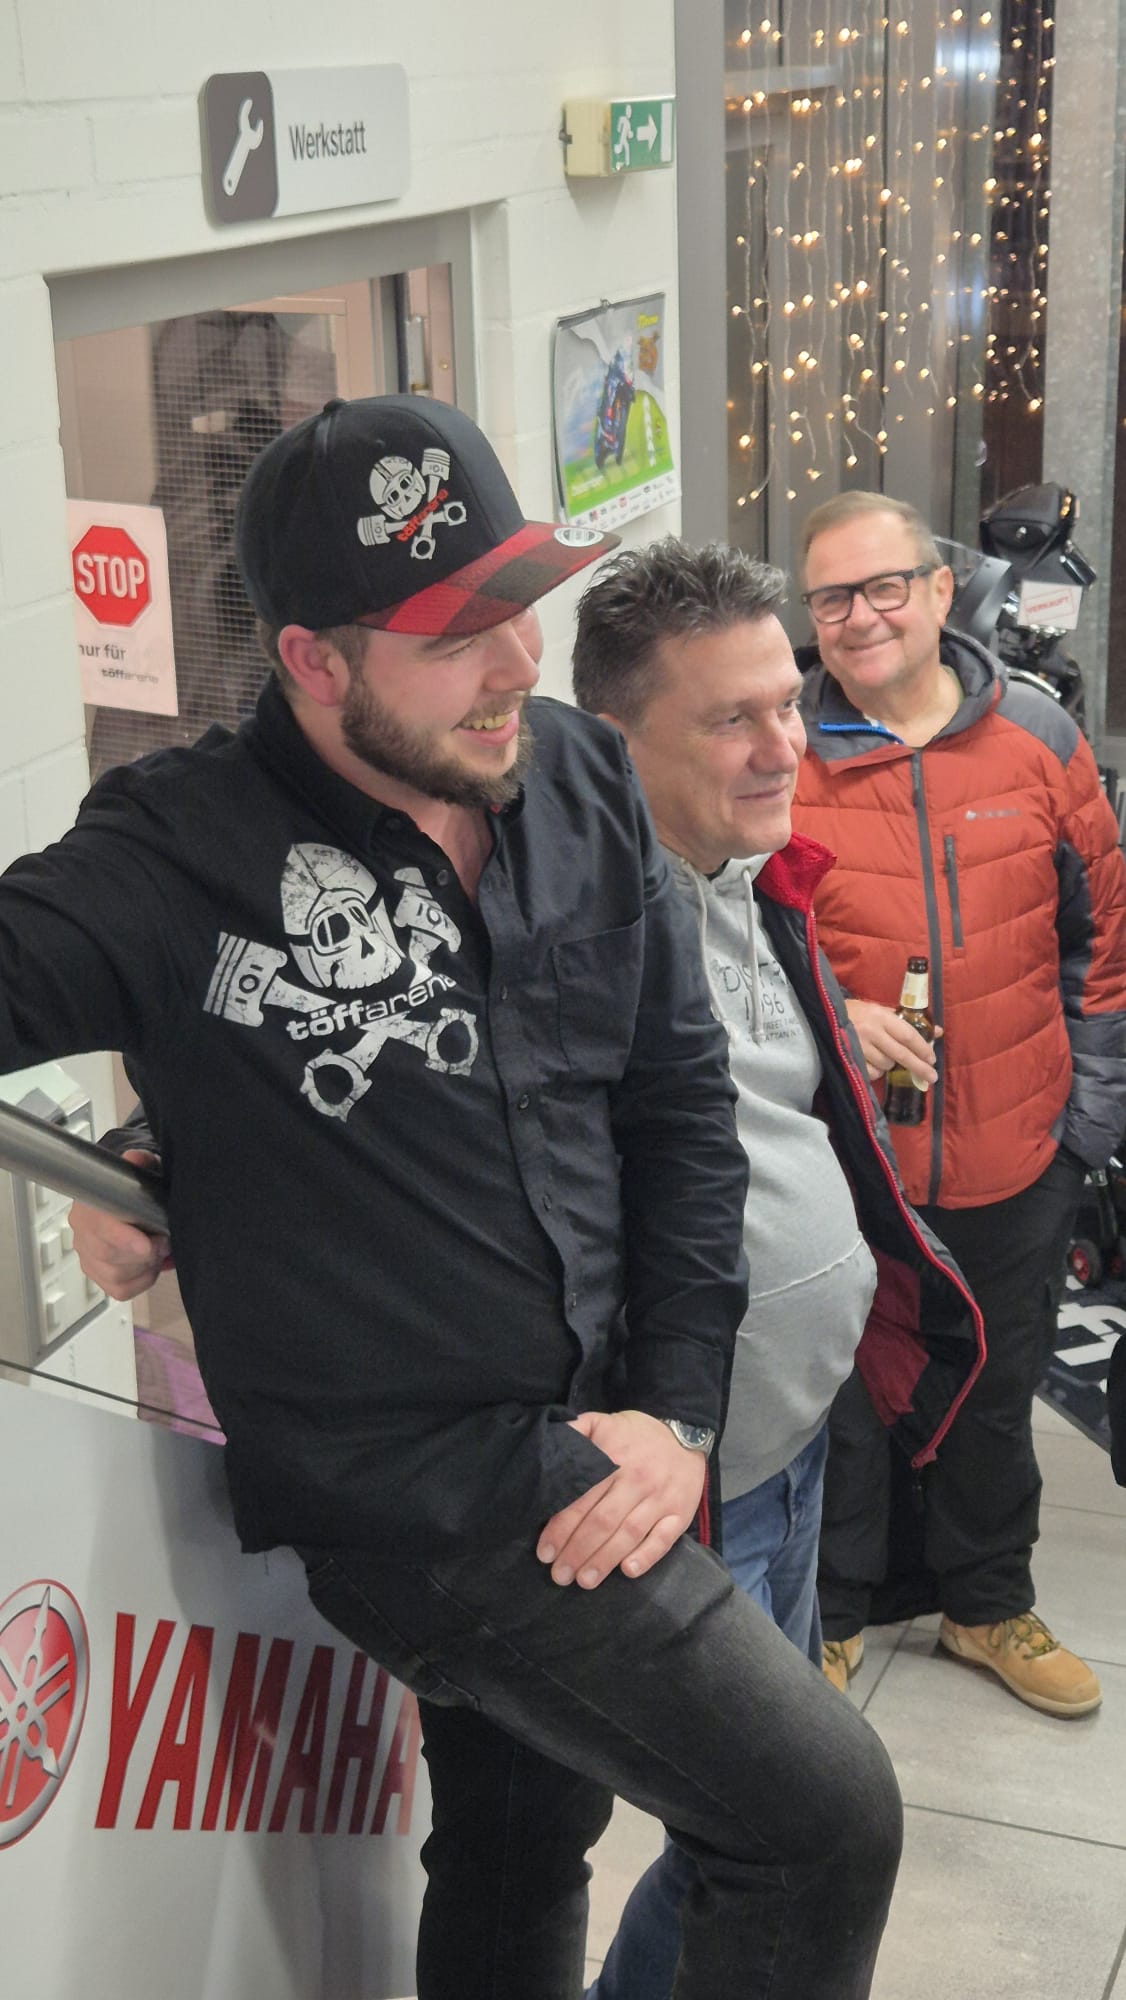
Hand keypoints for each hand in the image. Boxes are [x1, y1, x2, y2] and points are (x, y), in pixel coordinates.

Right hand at [68, 1150, 173, 1299]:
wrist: (126, 1201)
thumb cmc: (134, 1188)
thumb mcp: (140, 1169)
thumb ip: (139, 1163)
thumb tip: (137, 1160)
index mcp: (88, 1207)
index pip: (99, 1227)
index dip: (124, 1239)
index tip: (147, 1244)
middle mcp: (82, 1234)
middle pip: (108, 1256)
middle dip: (144, 1253)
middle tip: (165, 1242)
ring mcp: (88, 1258)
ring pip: (116, 1276)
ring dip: (145, 1267)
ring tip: (158, 1250)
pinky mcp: (99, 1277)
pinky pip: (121, 1290)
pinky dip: (142, 1280)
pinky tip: (151, 1265)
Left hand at [536, 1409, 705, 1589]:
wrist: (685, 1433)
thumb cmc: (636, 1435)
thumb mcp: (603, 1422)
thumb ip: (576, 1431)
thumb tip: (549, 1444)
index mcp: (613, 1458)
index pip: (581, 1498)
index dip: (561, 1528)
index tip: (545, 1552)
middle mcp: (636, 1480)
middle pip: (602, 1521)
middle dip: (577, 1551)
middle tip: (560, 1575)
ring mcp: (660, 1498)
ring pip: (629, 1534)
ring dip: (605, 1560)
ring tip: (584, 1580)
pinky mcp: (681, 1512)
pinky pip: (664, 1539)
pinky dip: (646, 1556)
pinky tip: (628, 1571)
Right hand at [845, 998, 941, 1086]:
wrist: (824, 1015)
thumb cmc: (856, 1013)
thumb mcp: (879, 1011)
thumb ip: (905, 1021)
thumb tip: (937, 1032)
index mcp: (880, 1016)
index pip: (908, 1035)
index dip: (922, 1048)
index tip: (932, 1059)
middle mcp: (871, 1031)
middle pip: (901, 1054)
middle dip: (919, 1067)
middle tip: (932, 1077)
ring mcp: (860, 1046)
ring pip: (886, 1064)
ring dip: (890, 1065)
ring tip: (884, 1056)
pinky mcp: (850, 1058)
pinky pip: (872, 1072)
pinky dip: (876, 1071)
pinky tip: (873, 1063)